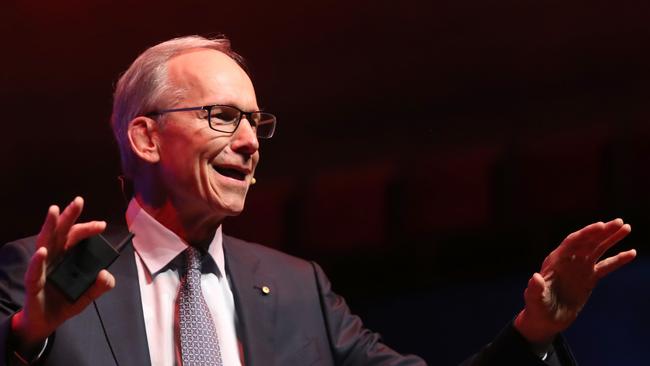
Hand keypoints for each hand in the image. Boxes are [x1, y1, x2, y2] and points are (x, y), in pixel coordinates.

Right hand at [11, 197, 115, 347]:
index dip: (88, 228)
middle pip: (61, 232)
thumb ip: (101, 286)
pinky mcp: (33, 284)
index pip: (77, 236)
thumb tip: (106, 275)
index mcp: (67, 256)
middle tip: (78, 201)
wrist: (46, 323)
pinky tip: (42, 252)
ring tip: (54, 211)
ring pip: (44, 242)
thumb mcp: (89, 295)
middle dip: (69, 216)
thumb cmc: (65, 302)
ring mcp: (42, 268)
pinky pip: (34, 271)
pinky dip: (37, 261)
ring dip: (49, 226)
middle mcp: (54, 257)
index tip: (102, 225)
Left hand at [514, 218, 635, 344]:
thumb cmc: (537, 308)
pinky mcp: (589, 278)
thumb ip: (535, 289)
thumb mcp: (534, 299)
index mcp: (556, 261)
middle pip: (587, 241)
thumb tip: (535, 278)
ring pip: (598, 249)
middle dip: (602, 231)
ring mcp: (580, 268)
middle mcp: (569, 260)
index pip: (572, 242)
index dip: (586, 233)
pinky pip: (606, 266)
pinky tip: (632, 252)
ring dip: (611, 238)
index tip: (600, 225)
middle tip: (620, 222)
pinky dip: (618, 259)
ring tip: (626, 227)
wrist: (546, 319)